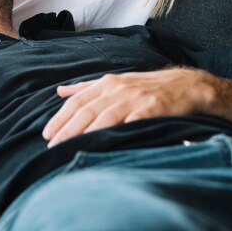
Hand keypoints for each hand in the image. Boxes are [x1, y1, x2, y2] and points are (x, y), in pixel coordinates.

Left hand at [42, 68, 215, 146]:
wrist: (184, 85)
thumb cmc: (144, 86)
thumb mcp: (113, 82)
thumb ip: (85, 87)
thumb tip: (60, 92)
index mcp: (105, 84)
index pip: (77, 102)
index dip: (60, 118)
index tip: (47, 133)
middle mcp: (116, 90)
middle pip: (86, 111)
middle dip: (67, 129)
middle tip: (52, 145)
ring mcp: (133, 99)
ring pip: (104, 118)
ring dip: (86, 134)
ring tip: (71, 148)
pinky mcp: (151, 109)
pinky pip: (131, 123)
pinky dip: (118, 133)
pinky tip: (106, 145)